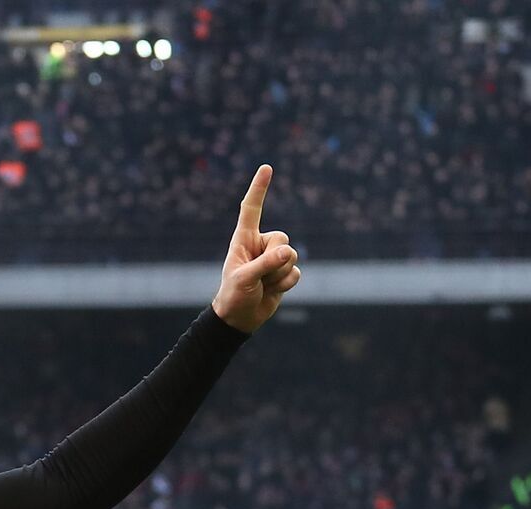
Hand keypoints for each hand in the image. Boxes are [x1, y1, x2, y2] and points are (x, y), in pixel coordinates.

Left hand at [211, 165, 300, 332]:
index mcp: (244, 239)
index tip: (266, 168)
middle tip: (258, 276)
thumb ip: (266, 264)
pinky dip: (285, 285)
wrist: (239, 318)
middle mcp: (261, 245)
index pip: (252, 209)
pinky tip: (271, 291)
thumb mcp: (245, 279)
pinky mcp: (284, 273)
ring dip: (278, 276)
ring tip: (262, 285)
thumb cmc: (233, 295)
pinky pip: (296, 274)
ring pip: (292, 257)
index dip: (259, 189)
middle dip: (274, 260)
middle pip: (283, 239)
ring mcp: (274, 259)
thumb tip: (289, 253)